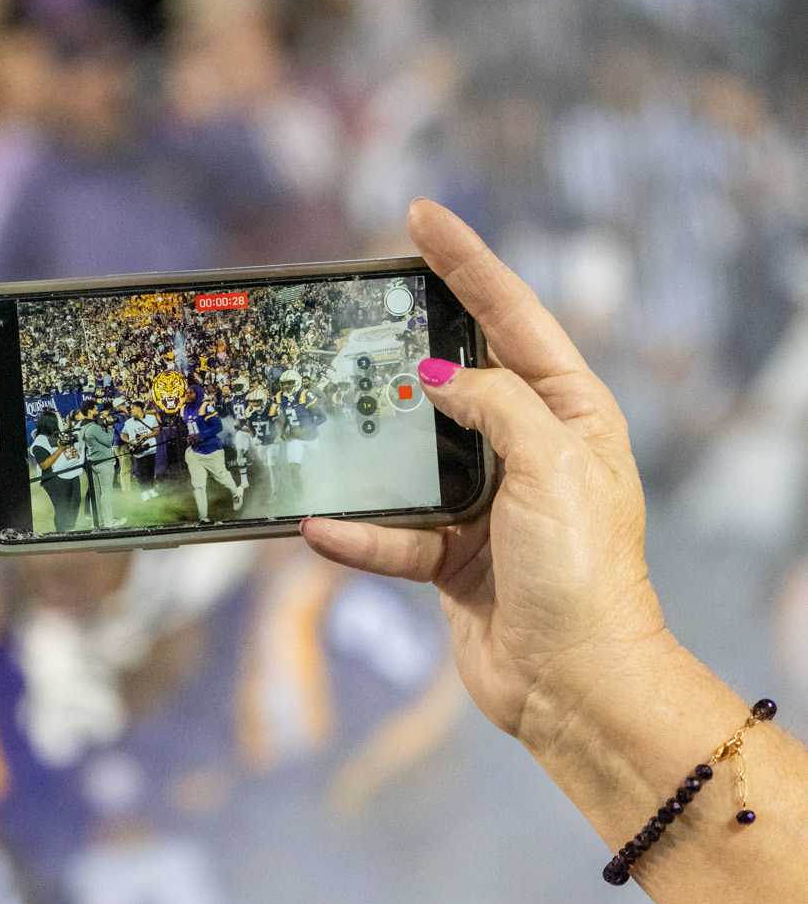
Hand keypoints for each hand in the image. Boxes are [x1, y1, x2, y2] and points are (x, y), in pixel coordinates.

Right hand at [301, 200, 668, 745]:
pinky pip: (393, 535)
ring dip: (372, 447)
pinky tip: (321, 527)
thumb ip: (495, 406)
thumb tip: (439, 378)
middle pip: (459, 376)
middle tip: (361, 300)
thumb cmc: (583, 574)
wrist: (576, 686)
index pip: (514, 319)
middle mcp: (531, 452)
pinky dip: (358, 534)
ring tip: (325, 411)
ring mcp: (488, 506)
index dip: (469, 264)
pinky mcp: (453, 560)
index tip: (421, 216)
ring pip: (414, 456)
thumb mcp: (551, 466)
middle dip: (410, 342)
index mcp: (572, 416)